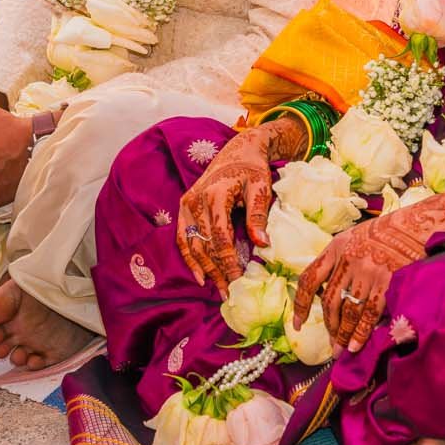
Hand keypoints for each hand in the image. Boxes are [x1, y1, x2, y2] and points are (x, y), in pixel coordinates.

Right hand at [175, 121, 296, 296]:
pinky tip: (200, 276)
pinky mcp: (184, 207)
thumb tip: (262, 243)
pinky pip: (182, 238)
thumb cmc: (253, 169)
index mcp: (215, 195)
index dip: (228, 261)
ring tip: (217, 289)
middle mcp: (196, 201)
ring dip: (204, 269)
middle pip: (204, 245)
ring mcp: (187, 204)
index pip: (220, 237)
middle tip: (229, 293)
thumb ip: (259, 214)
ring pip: (192, 245)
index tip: (238, 280)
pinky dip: (189, 258)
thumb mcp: (262, 187)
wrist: (238, 150)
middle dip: (216, 271)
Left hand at [293, 190, 444, 352]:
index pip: (310, 279)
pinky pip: (369, 313)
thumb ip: (339, 260)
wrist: (418, 225)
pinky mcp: (386, 281)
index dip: (301, 304)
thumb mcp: (354, 237)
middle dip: (329, 327)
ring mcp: (367, 271)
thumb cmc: (387, 231)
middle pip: (329, 301)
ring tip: (341, 350)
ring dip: (343, 334)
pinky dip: (361, 332)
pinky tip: (356, 345)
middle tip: (331, 345)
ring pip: (348, 310)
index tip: (297, 324)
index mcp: (336, 247)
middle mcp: (347, 259)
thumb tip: (329, 293)